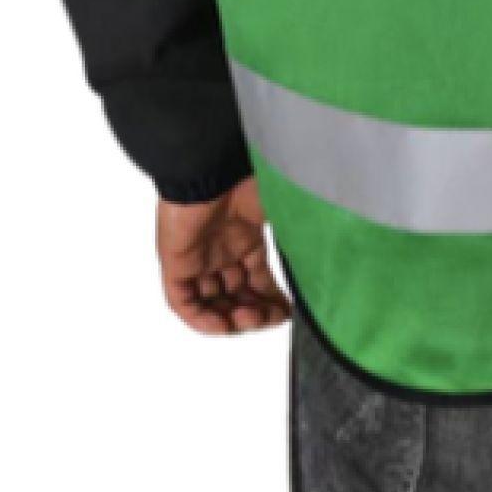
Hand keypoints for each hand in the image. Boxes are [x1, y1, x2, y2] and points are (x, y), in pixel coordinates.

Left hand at [157, 179, 290, 335]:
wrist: (217, 168)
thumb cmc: (250, 182)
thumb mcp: (283, 219)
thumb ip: (296, 246)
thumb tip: (316, 274)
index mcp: (245, 239)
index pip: (256, 280)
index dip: (271, 301)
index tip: (287, 313)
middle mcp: (220, 251)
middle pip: (234, 296)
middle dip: (254, 313)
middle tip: (268, 317)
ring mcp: (196, 258)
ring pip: (209, 303)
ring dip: (230, 320)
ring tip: (248, 318)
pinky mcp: (174, 262)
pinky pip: (182, 302)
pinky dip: (201, 319)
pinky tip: (224, 324)